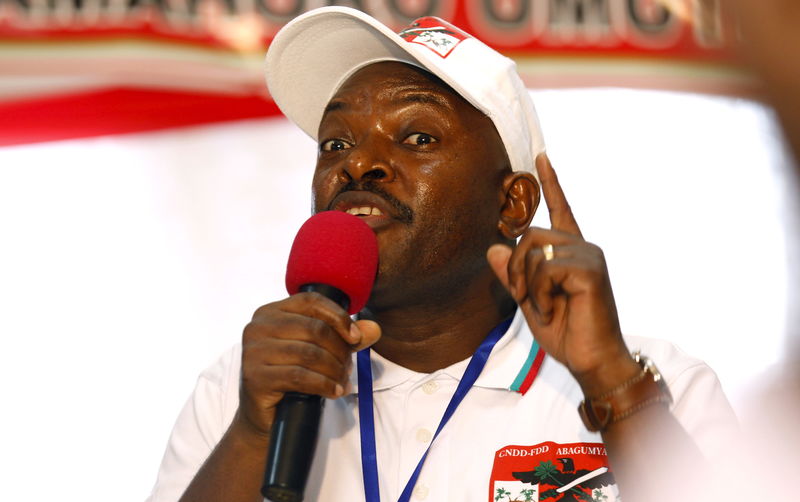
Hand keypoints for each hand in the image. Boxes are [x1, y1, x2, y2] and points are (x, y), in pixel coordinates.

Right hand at [237, 293, 380, 436]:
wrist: (265, 416)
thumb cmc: (293, 378)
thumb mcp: (322, 352)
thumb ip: (347, 338)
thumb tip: (374, 329)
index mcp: (271, 312)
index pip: (311, 301)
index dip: (338, 316)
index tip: (356, 337)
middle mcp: (257, 327)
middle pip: (313, 328)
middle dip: (339, 350)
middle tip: (348, 368)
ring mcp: (252, 352)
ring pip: (308, 353)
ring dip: (334, 369)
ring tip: (342, 381)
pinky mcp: (254, 377)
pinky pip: (299, 376)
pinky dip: (323, 384)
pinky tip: (334, 392)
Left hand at [487, 154, 636, 395]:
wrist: (591, 360)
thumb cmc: (566, 331)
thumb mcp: (530, 300)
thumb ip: (514, 274)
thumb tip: (494, 247)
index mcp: (571, 251)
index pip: (560, 209)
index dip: (551, 182)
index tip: (541, 156)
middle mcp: (583, 247)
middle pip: (530, 234)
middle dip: (517, 268)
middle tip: (526, 297)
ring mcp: (589, 256)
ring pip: (534, 250)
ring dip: (528, 284)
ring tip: (544, 307)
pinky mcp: (590, 270)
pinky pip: (545, 269)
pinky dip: (539, 294)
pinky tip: (553, 309)